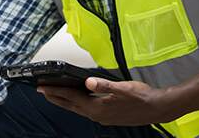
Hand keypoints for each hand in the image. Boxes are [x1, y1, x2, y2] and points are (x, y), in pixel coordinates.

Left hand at [37, 78, 174, 125]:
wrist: (157, 108)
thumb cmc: (141, 97)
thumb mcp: (122, 88)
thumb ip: (104, 85)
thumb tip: (88, 81)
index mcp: (97, 108)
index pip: (71, 97)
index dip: (55, 91)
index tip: (42, 86)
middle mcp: (96, 115)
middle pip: (70, 105)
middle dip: (55, 97)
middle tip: (41, 90)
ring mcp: (101, 117)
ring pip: (77, 108)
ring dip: (64, 101)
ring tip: (53, 94)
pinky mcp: (107, 116)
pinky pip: (85, 110)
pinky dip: (76, 104)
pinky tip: (76, 99)